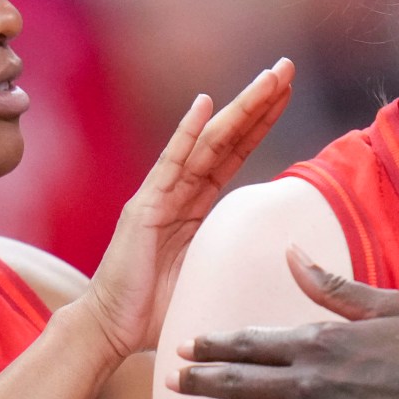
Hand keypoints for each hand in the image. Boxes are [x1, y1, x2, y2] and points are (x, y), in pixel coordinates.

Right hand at [83, 60, 295, 356]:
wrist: (111, 330)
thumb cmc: (159, 312)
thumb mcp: (213, 279)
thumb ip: (239, 263)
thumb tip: (287, 269)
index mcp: (197, 206)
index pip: (235, 153)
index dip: (261, 122)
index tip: (287, 92)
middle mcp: (179, 191)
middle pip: (226, 138)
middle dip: (258, 102)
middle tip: (287, 67)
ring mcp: (160, 195)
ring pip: (206, 143)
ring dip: (239, 109)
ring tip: (267, 79)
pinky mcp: (144, 208)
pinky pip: (170, 164)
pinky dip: (186, 133)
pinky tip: (204, 104)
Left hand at [168, 248, 398, 398]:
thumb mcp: (388, 306)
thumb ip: (333, 285)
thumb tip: (290, 253)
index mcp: (321, 341)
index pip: (251, 342)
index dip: (212, 346)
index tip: (184, 348)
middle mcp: (313, 383)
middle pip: (238, 384)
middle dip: (196, 384)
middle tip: (165, 384)